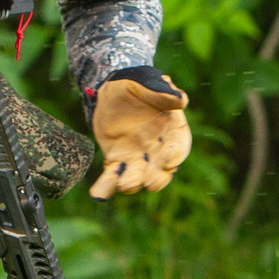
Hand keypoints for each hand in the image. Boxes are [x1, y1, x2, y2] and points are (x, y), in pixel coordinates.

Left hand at [87, 66, 190, 198]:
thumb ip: (164, 92)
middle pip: (160, 169)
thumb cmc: (139, 84)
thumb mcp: (150, 83)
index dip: (176, 154)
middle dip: (156, 177)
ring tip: (123, 185)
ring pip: (137, 176)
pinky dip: (105, 187)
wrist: (114, 88)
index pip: (179, 146)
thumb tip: (180, 99)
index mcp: (172, 131)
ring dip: (132, 183)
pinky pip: (112, 176)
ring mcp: (137, 157)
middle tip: (149, 182)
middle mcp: (157, 149)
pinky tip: (98, 195)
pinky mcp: (116, 160)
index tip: (169, 161)